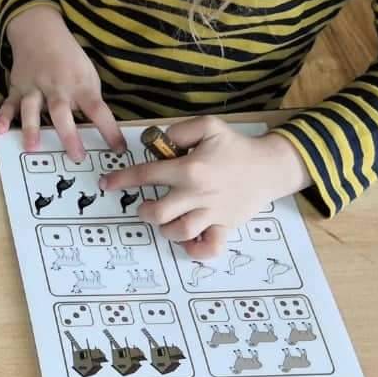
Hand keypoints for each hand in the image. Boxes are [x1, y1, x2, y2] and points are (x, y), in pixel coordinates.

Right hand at [0, 5, 125, 158]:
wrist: (40, 31)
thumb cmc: (69, 58)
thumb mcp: (87, 74)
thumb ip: (88, 99)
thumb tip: (95, 128)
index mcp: (80, 85)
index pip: (98, 110)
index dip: (109, 130)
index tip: (118, 149)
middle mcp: (57, 87)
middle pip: (62, 112)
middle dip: (69, 135)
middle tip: (76, 157)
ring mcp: (35, 87)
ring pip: (32, 109)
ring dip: (31, 128)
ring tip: (32, 148)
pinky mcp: (18, 87)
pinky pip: (9, 103)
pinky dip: (3, 116)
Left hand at [100, 118, 309, 257]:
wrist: (270, 166)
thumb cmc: (236, 146)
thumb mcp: (208, 126)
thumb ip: (178, 132)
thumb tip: (157, 143)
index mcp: (190, 168)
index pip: (146, 175)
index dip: (122, 180)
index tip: (107, 184)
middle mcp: (198, 194)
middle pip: (158, 212)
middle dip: (144, 210)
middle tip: (147, 205)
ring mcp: (212, 213)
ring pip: (179, 232)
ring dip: (165, 229)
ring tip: (166, 219)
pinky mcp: (225, 227)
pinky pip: (208, 248)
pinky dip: (195, 250)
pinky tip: (189, 241)